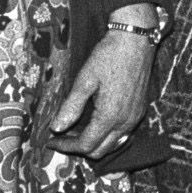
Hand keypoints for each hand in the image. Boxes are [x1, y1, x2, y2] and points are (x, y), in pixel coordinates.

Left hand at [50, 27, 156, 153]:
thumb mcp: (85, 79)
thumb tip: (56, 128)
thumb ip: (71, 106)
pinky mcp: (139, 111)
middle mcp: (125, 122)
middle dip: (79, 148)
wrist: (136, 41)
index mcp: (110, 116)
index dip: (66, 146)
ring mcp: (134, 117)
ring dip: (95, 144)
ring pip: (113, 145)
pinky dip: (107, 136)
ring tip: (77, 133)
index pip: (86, 144)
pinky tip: (96, 124)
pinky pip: (122, 134)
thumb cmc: (109, 56)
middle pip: (100, 150)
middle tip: (62, 138)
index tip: (52, 140)